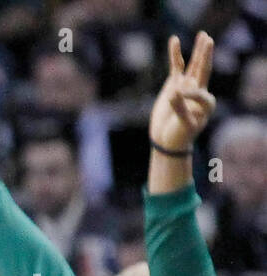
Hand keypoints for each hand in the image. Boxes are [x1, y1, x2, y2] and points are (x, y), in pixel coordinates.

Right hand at [150, 33, 215, 153]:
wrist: (167, 140)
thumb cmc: (179, 135)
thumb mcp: (183, 125)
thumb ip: (180, 109)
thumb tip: (175, 92)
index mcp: (207, 102)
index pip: (199, 92)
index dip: (189, 94)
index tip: (176, 98)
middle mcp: (199, 90)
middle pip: (204, 69)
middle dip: (206, 55)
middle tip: (208, 40)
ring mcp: (187, 85)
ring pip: (193, 64)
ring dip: (198, 50)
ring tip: (203, 34)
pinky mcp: (174, 85)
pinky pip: (176, 66)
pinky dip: (175, 54)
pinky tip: (174, 40)